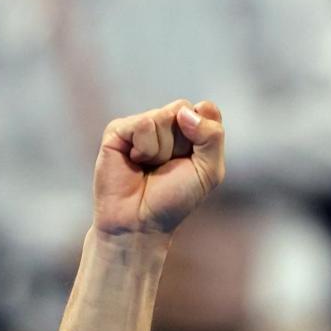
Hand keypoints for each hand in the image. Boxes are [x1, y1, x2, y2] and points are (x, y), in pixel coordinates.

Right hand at [92, 100, 225, 234]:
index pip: (205, 109)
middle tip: (169, 166)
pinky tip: (135, 162)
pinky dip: (144, 148)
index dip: (203, 132)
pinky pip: (143, 125)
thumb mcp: (209, 171)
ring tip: (150, 166)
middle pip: (182, 110)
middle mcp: (166, 124)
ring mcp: (141, 126)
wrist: (141, 221)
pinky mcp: (119, 130)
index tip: (194, 157)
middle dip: (182, 143)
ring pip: (162, 117)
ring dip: (162, 150)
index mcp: (190, 131)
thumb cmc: (175, 199)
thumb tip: (184, 112)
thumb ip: (212, 137)